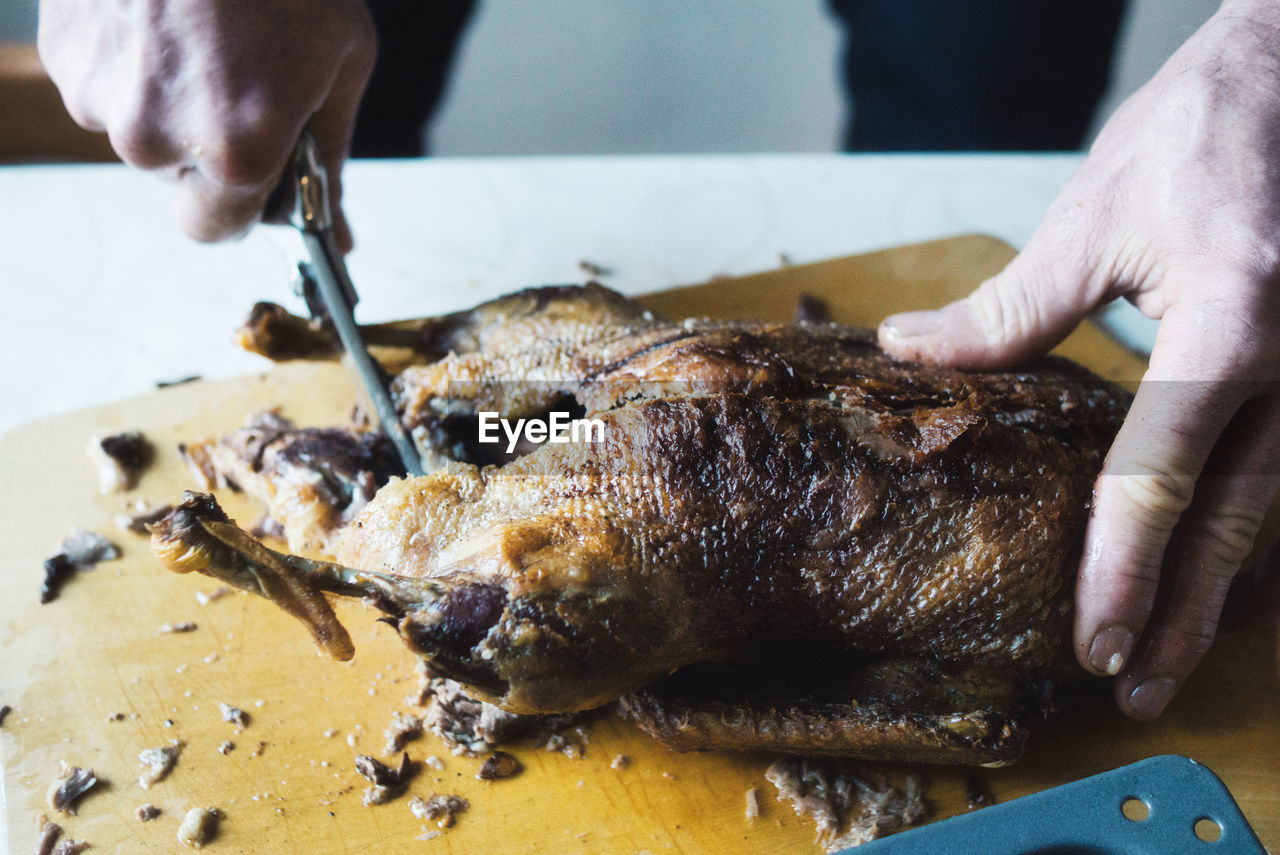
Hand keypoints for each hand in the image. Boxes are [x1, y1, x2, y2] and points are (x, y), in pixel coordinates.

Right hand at [38, 0, 376, 250]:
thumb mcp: (341, 66)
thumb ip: (328, 157)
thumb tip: (334, 230)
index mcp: (234, 150)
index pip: (215, 230)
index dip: (240, 204)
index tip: (256, 177)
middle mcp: (156, 136)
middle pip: (177, 180)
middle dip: (209, 148)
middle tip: (241, 81)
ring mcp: (99, 93)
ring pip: (138, 129)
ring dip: (168, 101)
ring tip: (206, 37)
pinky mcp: (63, 52)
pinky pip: (103, 84)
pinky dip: (132, 62)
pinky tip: (165, 19)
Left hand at [877, 0, 1279, 719]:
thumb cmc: (1207, 128)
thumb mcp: (1096, 217)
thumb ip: (1010, 311)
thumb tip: (911, 355)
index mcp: (1234, 321)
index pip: (1165, 473)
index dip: (1124, 567)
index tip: (1093, 639)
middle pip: (1235, 519)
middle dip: (1183, 614)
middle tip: (1133, 687)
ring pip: (1277, 510)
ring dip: (1225, 591)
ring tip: (1171, 657)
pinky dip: (1254, 531)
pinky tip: (1225, 579)